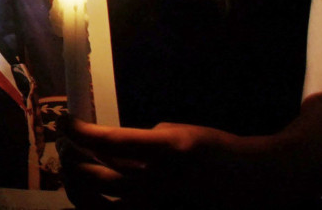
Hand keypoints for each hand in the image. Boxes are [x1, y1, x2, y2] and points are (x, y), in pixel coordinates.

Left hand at [57, 117, 242, 207]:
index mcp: (167, 151)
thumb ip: (143, 143)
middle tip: (65, 146)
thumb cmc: (216, 151)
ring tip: (72, 173)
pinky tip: (90, 195)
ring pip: (101, 208)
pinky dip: (99, 207)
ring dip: (77, 187)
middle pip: (96, 178)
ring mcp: (159, 209)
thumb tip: (107, 149)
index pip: (108, 142)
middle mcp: (160, 184)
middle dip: (71, 159)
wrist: (256, 183)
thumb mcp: (181, 132)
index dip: (79, 132)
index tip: (65, 121)